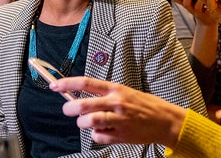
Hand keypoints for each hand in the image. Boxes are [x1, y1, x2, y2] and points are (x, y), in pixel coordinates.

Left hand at [51, 76, 185, 147]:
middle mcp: (116, 103)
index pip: (86, 83)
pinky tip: (104, 131)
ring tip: (87, 122)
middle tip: (68, 110)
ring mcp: (119, 119)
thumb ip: (104, 95)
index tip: (54, 85)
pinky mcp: (121, 135)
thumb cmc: (144, 105)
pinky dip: (96, 135)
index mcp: (116, 89)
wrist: (165, 120)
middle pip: (83, 105)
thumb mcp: (125, 92)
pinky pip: (98, 136)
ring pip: (88, 122)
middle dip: (69, 109)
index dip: (67, 84)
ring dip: (83, 123)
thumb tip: (79, 97)